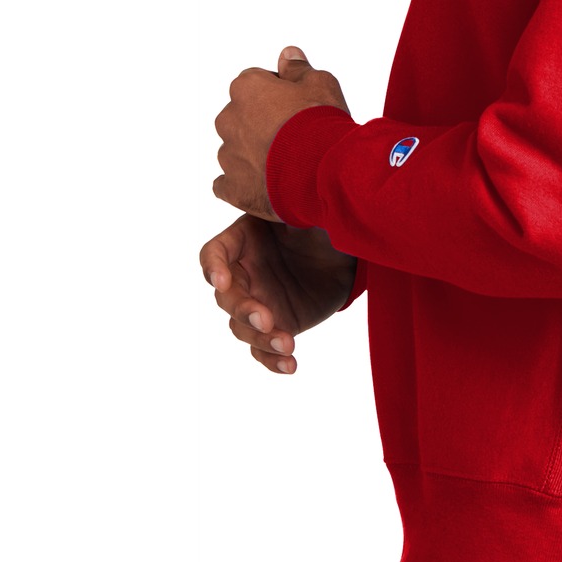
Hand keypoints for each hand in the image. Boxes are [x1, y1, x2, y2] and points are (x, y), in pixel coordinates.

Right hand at [199, 212, 359, 374]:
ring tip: (287, 343)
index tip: (222, 281)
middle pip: (226, 297)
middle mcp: (244, 274)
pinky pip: (264, 349)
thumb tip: (290, 196)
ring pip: (242, 327)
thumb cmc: (321, 223)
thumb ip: (290, 209)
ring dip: (261, 338)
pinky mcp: (277, 325)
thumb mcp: (307, 211)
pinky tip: (290, 365)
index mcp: (243, 241)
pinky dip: (272, 361)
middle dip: (243, 309)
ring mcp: (258, 301)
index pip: (213, 254)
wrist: (348, 251)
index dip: (213, 268)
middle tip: (266, 317)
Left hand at [213, 44, 348, 219]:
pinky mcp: (233, 187)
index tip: (296, 107)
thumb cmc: (321, 124)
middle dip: (262, 125)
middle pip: (242, 118)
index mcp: (246, 88)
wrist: (323, 172)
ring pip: (236, 151)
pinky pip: (229, 185)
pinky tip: (269, 186)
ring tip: (287, 165)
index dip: (278, 95)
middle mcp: (229, 119)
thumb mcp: (320, 83)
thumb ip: (298, 68)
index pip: (254, 84)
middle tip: (293, 137)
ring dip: (255, 156)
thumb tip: (288, 55)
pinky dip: (246, 185)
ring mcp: (229, 155)